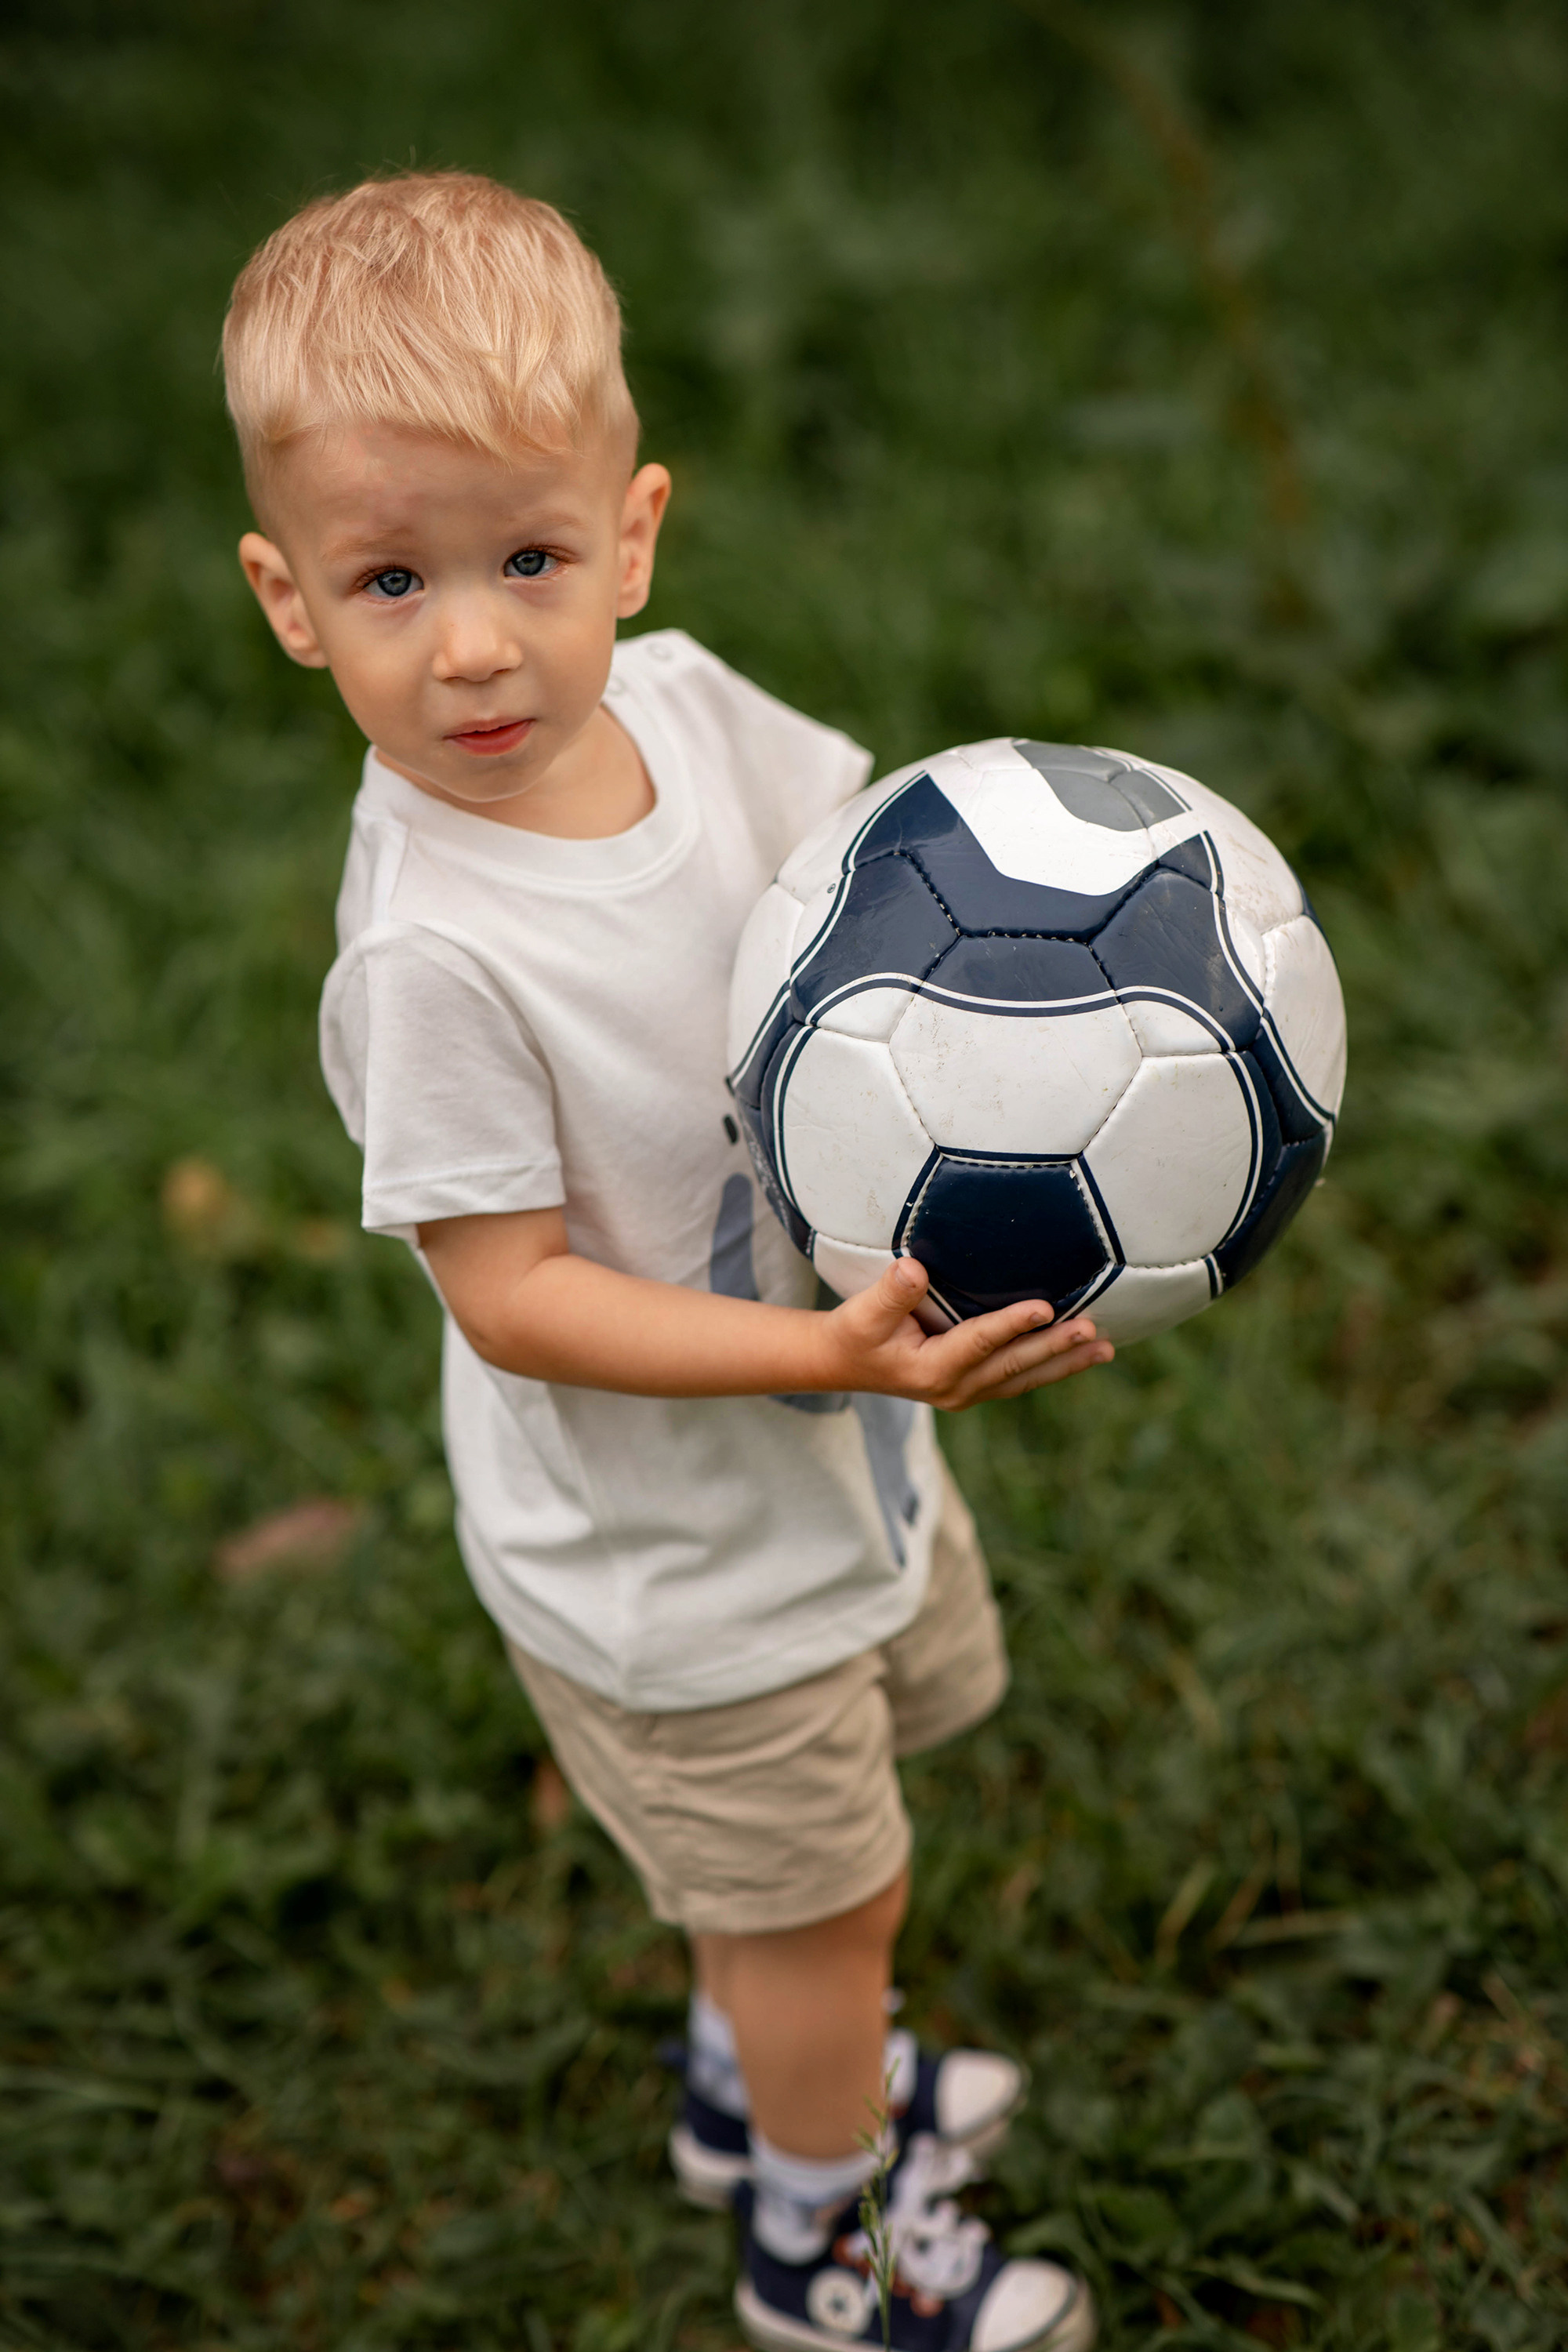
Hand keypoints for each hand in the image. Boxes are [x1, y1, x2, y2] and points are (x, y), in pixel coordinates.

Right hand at [822, 1258, 1113, 1410]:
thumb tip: (914, 1268)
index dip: (1012, 1325)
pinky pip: (1019, 1378)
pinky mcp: (974, 1386)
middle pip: (1014, 1367)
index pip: (979, 1343)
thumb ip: (890, 1292)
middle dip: (1056, 1348)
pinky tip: (1078, 1353)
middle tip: (1093, 1331)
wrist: (842, 1364)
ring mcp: (967, 1392)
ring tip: (1105, 1348)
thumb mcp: (863, 1313)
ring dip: (1065, 1363)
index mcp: (931, 1370)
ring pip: (1024, 1378)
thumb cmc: (855, 1332)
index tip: (1045, 1308)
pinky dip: (1050, 1366)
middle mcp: (955, 1388)